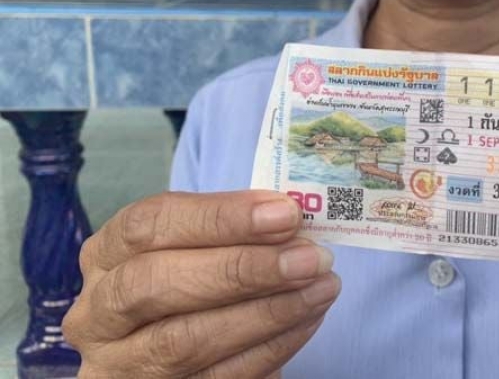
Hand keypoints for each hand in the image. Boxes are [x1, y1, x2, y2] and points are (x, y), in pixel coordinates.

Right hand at [64, 191, 339, 377]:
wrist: (168, 346)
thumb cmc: (190, 279)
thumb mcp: (193, 247)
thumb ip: (231, 229)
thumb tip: (290, 216)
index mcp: (106, 256)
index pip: (150, 224)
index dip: (219, 216)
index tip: (285, 213)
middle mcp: (98, 312)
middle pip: (156, 283)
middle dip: (243, 268)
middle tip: (310, 257)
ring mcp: (120, 366)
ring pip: (184, 340)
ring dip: (267, 311)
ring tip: (322, 287)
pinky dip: (270, 348)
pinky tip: (308, 320)